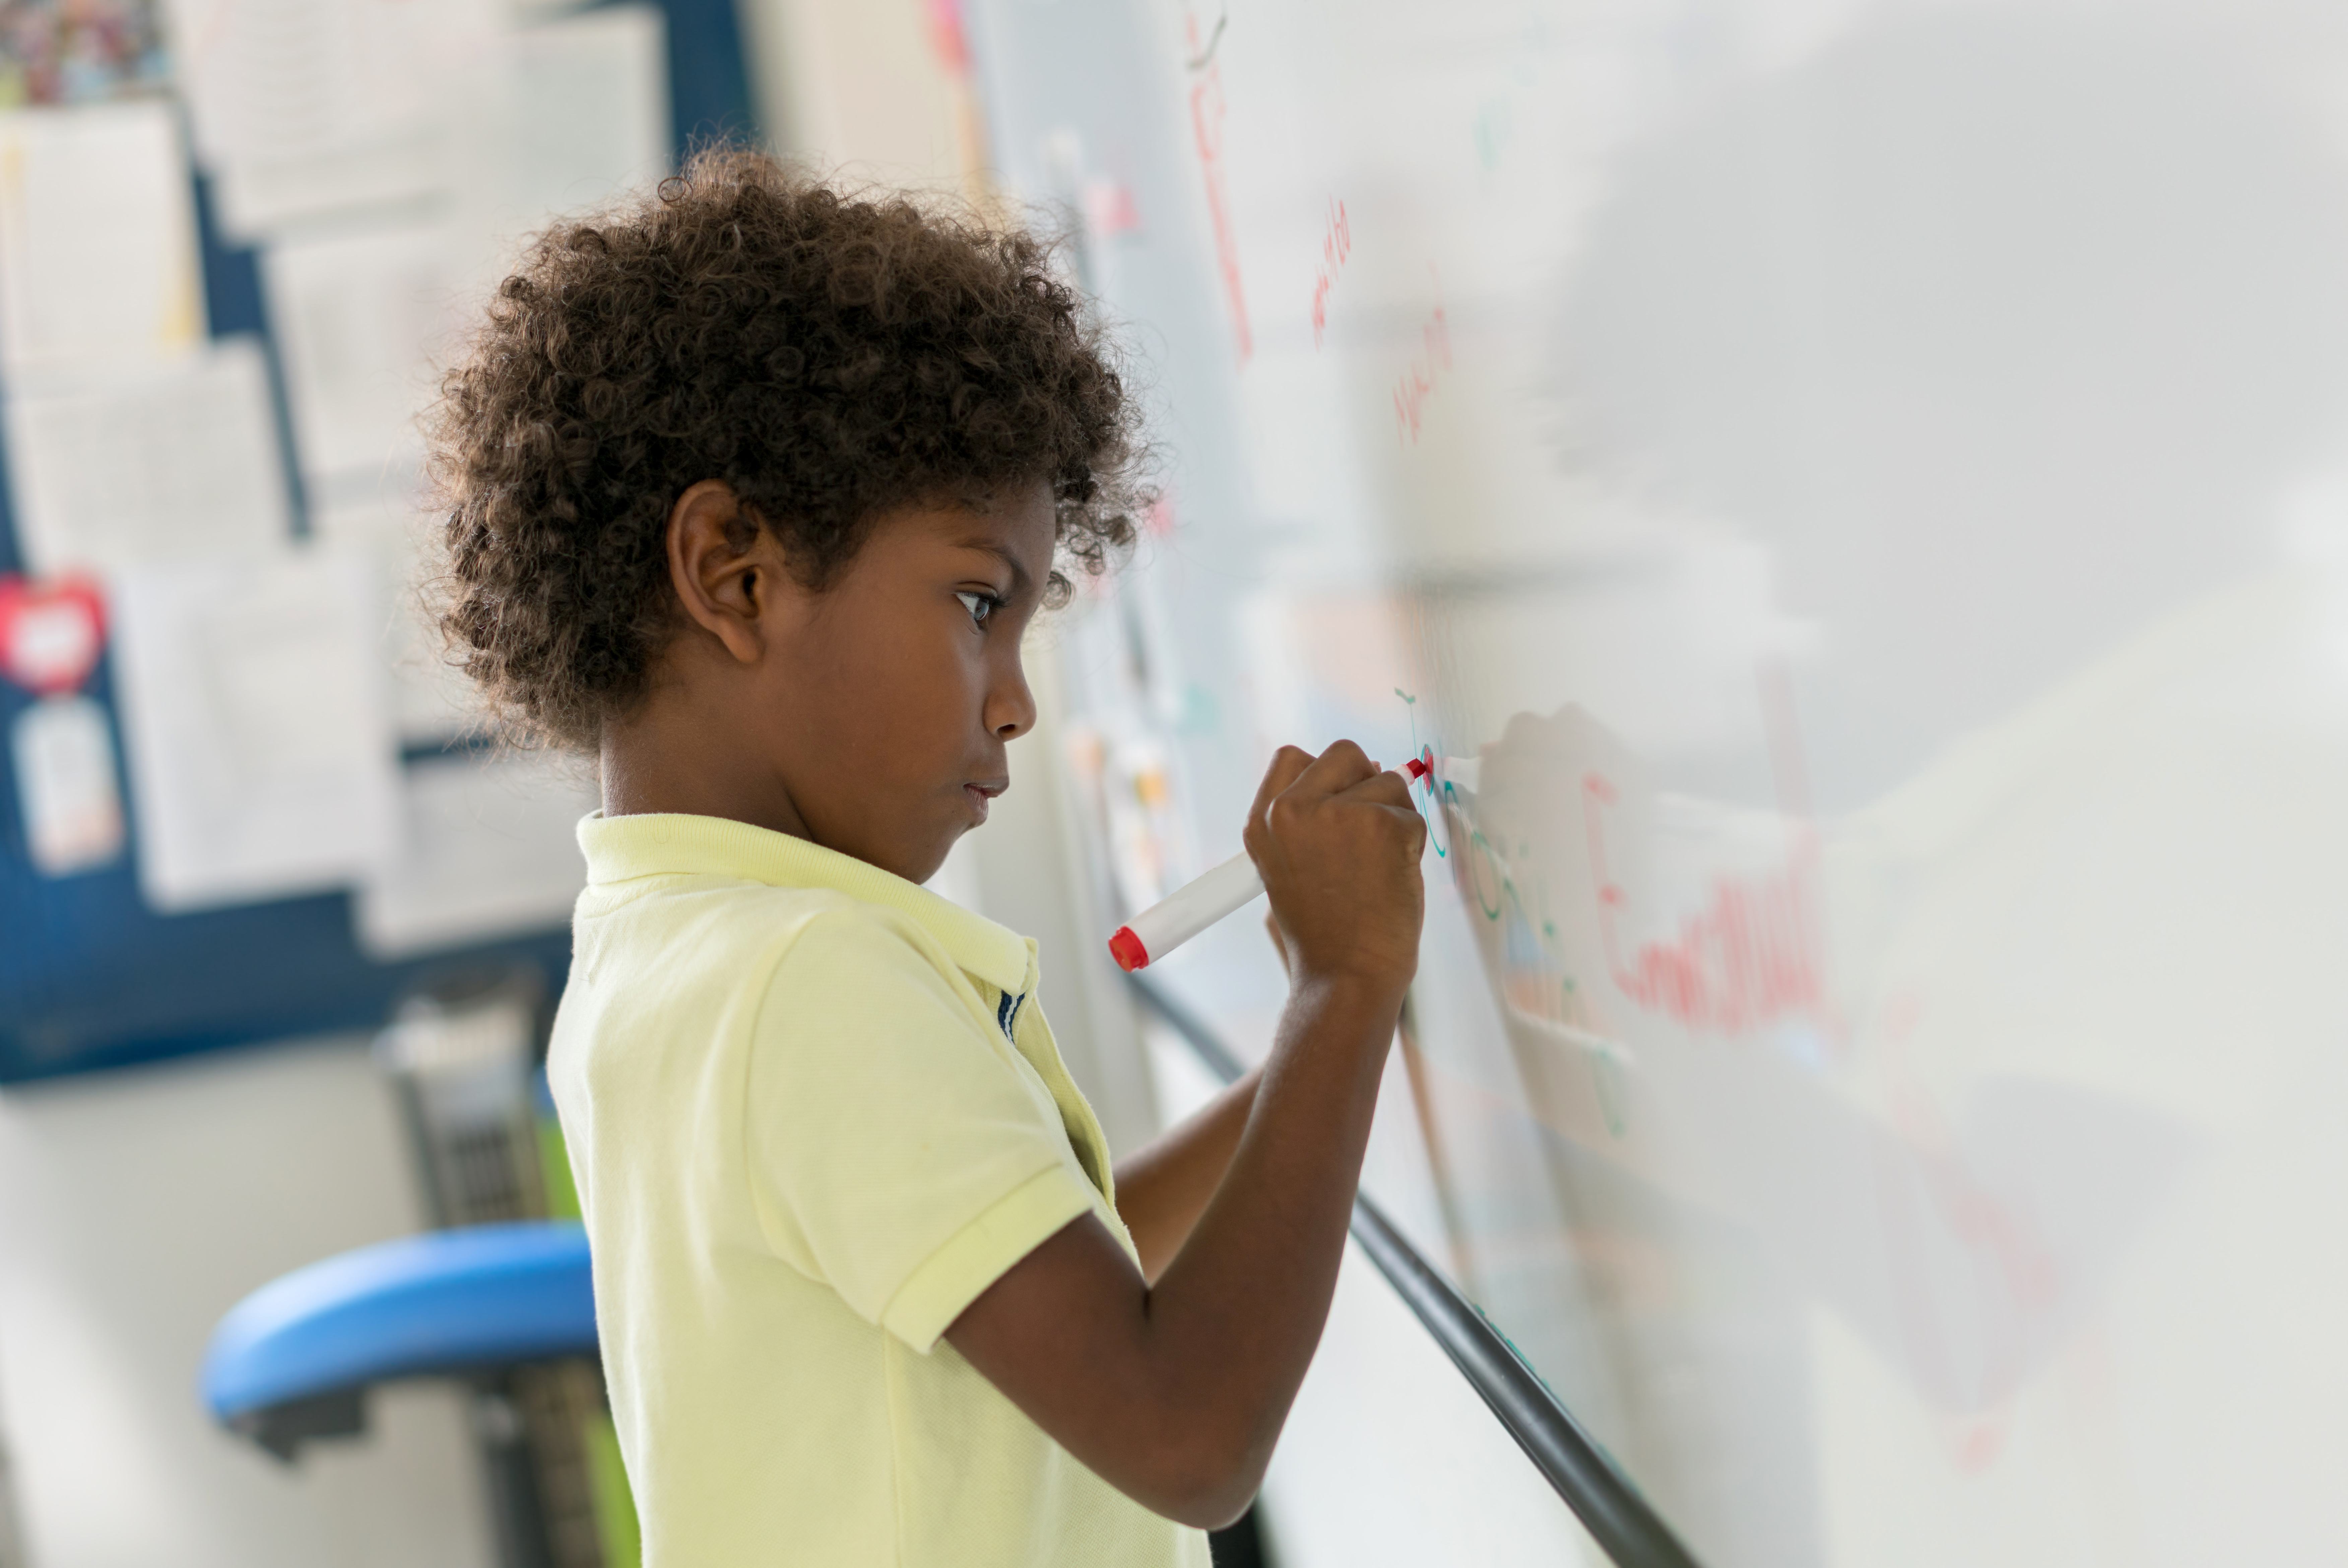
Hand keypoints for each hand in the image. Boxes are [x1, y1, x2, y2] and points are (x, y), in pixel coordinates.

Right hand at [1243, 741, 1425, 997]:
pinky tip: (1392, 877)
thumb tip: (1371, 765)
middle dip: (1364, 785)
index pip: (1292, 757)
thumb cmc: (1325, 932)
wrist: (1347, 976)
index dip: (1323, 775)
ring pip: (1387, 781)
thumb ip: (1313, 815)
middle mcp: (1292, 810)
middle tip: (1364, 838)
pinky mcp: (1383, 824)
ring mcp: (1337, 813)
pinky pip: (1412, 815)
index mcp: (1264, 822)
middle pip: (1344, 753)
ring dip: (1392, 818)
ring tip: (1376, 868)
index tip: (1335, 806)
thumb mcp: (1291, 866)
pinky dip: (1411, 844)